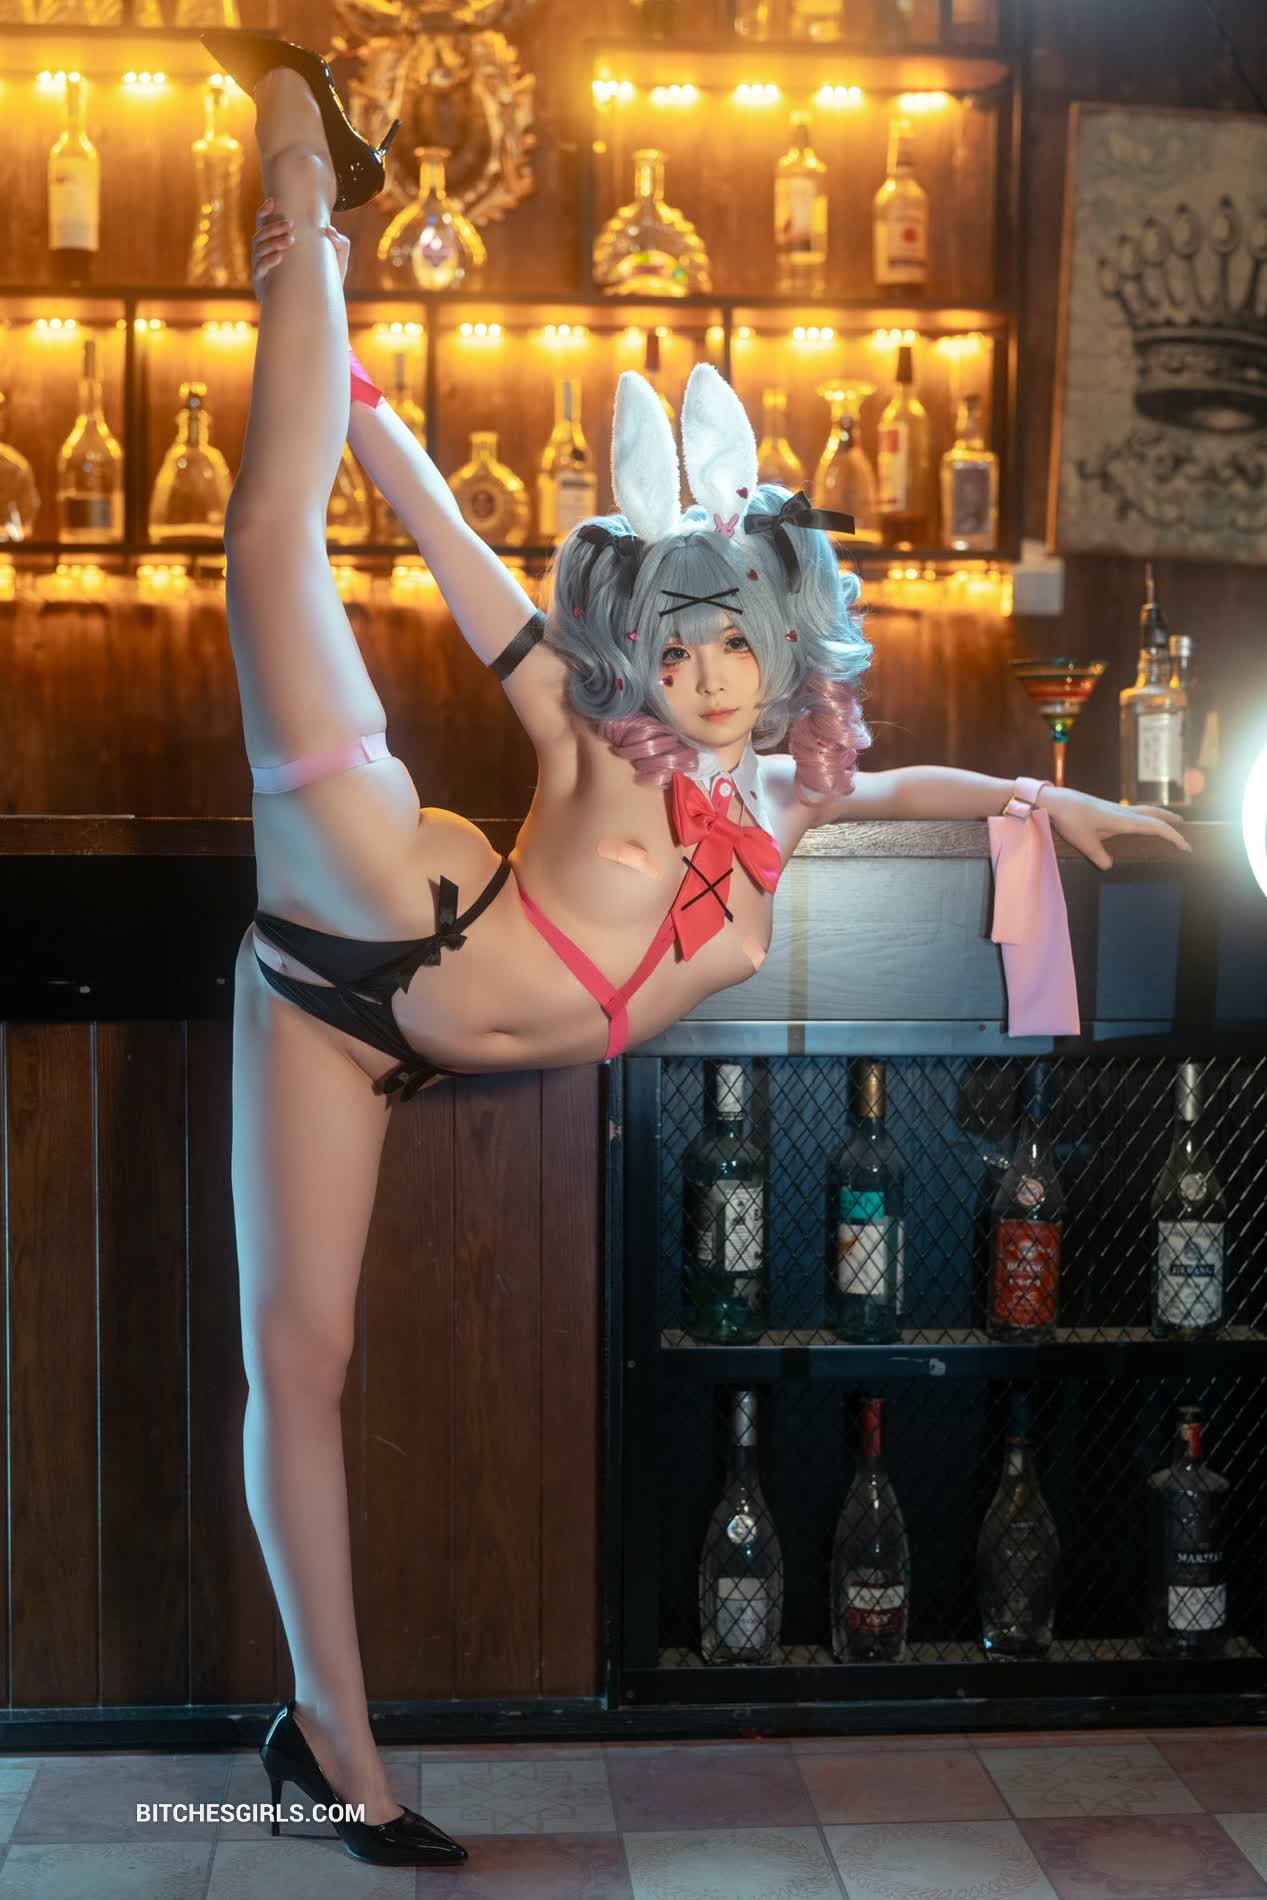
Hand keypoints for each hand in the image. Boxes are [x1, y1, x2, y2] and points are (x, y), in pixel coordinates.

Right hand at [251, 198, 349, 297]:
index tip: (272, 202)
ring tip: (290, 240)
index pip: (263, 224)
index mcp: (275, 244)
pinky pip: (260, 268)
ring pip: (259, 249)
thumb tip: (329, 229)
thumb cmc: (324, 280)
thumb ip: (339, 243)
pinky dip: (268, 261)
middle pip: (260, 234)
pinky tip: (280, 257)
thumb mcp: (337, 261)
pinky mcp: (262, 284)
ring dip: (273, 242)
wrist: (318, 309)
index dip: (264, 212)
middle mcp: (264, 254)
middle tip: (291, 225)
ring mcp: (261, 269)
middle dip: (274, 227)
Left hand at [1038, 784, 1190, 868]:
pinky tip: (1136, 822)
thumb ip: (1099, 857)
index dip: (1174, 837)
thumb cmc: (1070, 819)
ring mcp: (1114, 808)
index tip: (1187, 847)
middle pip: (1154, 813)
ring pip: (1144, 810)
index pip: (1156, 827)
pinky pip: (1133, 811)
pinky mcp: (1106, 808)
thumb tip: (1109, 867)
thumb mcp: (1084, 843)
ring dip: (1158, 815)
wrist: (1055, 800)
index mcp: (1123, 820)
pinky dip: (1143, 815)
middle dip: (1170, 820)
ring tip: (1166, 820)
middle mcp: (1123, 812)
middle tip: (1184, 826)